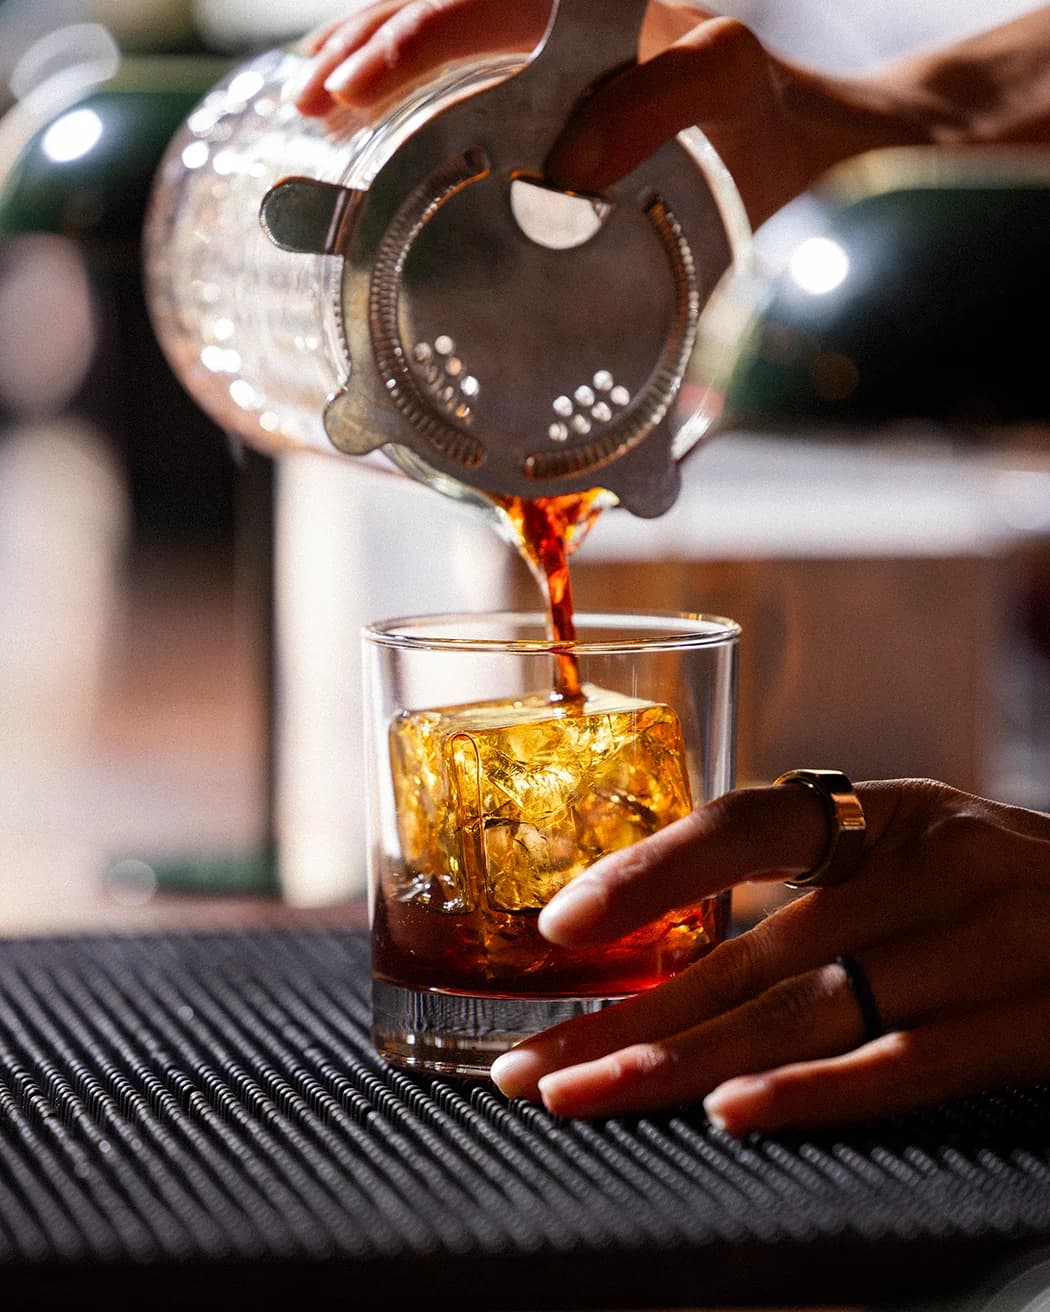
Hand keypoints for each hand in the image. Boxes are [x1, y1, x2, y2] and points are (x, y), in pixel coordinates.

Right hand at [287, 0, 939, 227]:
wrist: (800, 155)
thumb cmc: (768, 124)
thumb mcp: (734, 90)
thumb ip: (664, 101)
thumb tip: (566, 164)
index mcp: (592, 9)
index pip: (480, 5)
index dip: (409, 42)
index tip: (352, 90)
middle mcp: (560, 26)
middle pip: (441, 8)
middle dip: (367, 49)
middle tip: (310, 103)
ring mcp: (549, 64)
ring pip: (440, 40)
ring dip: (371, 63)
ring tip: (310, 104)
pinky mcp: (546, 107)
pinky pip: (461, 83)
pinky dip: (406, 95)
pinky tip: (363, 119)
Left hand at [488, 778, 1049, 1132]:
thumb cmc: (997, 886)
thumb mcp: (909, 844)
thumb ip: (805, 873)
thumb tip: (662, 909)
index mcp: (882, 815)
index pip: (745, 828)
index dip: (648, 873)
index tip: (560, 926)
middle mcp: (925, 869)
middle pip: (750, 952)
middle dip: (628, 1017)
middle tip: (528, 1064)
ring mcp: (979, 946)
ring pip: (805, 1012)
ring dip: (683, 1063)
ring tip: (587, 1095)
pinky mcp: (1025, 1023)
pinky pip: (903, 1064)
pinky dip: (813, 1090)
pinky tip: (731, 1111)